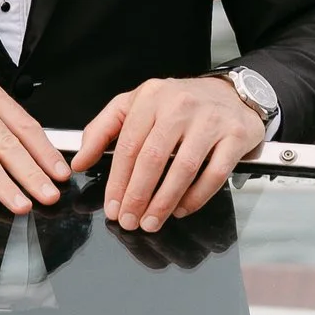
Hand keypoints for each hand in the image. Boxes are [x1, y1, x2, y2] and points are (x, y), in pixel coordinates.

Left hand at [76, 74, 266, 228]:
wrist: (231, 92)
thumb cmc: (180, 102)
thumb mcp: (135, 104)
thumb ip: (103, 130)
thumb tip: (79, 162)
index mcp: (151, 97)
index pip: (128, 145)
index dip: (117, 181)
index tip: (112, 206)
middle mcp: (180, 106)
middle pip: (153, 159)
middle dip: (137, 196)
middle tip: (129, 220)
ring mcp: (210, 121)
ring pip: (183, 169)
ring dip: (163, 202)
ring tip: (151, 222)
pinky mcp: (235, 136)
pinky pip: (214, 174)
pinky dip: (196, 198)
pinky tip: (180, 210)